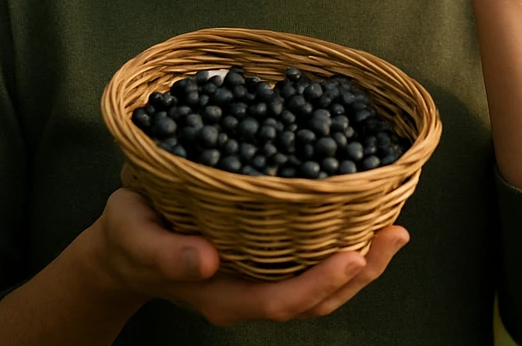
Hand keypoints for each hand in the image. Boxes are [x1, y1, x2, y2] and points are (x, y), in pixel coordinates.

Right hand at [89, 173, 408, 325]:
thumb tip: (205, 262)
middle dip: (361, 272)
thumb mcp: (136, 238)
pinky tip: (365, 220)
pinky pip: (313, 264)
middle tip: (396, 234)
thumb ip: (166, 253)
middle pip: (317, 299)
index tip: (354, 255)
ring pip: (323, 285)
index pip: (282, 301)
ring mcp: (262, 280)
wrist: (125, 246)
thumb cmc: (131, 237)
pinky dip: (345, 246)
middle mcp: (250, 293)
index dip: (321, 283)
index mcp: (223, 295)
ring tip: (395, 230)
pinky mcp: (267, 261)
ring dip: (363, 262)